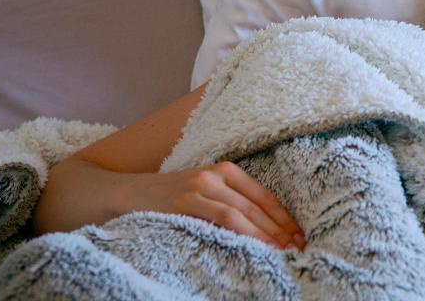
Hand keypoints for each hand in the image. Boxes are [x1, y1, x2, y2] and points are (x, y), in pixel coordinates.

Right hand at [126, 162, 305, 249]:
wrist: (124, 194)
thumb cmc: (168, 199)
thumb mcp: (203, 193)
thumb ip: (229, 204)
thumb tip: (266, 232)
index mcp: (225, 170)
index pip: (264, 196)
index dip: (285, 219)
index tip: (300, 237)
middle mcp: (215, 175)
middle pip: (257, 207)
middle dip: (280, 231)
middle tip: (297, 250)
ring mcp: (199, 188)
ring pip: (242, 214)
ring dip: (264, 236)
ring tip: (281, 253)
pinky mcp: (183, 203)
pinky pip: (220, 220)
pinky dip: (240, 234)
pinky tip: (252, 247)